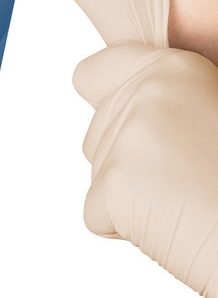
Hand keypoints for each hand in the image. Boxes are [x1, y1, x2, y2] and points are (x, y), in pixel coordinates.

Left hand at [73, 42, 217, 297]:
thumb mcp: (212, 111)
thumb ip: (173, 104)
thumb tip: (139, 119)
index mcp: (174, 68)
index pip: (91, 75)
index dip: (106, 102)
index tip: (137, 131)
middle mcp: (143, 93)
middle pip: (95, 132)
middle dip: (126, 160)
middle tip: (182, 181)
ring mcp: (126, 138)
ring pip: (98, 173)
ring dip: (131, 194)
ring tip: (186, 203)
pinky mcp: (114, 186)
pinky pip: (96, 214)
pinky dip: (125, 229)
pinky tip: (175, 229)